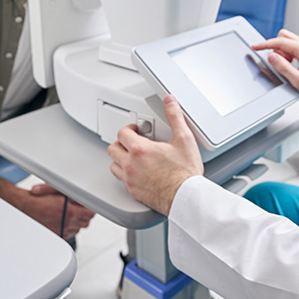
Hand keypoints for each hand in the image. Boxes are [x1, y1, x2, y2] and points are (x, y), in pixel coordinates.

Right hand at [17, 184, 94, 237]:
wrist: (24, 209)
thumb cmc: (38, 199)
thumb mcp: (58, 192)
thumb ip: (73, 196)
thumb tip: (81, 198)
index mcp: (70, 213)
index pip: (90, 214)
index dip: (90, 209)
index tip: (88, 206)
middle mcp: (67, 224)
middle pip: (85, 222)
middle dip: (84, 215)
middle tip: (80, 208)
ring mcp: (62, 231)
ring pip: (78, 229)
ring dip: (77, 222)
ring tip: (70, 214)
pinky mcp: (56, 236)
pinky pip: (69, 234)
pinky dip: (69, 228)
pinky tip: (63, 221)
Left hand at [107, 95, 203, 214]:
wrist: (186, 197)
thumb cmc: (185, 173)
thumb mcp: (184, 139)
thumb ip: (175, 117)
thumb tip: (169, 101)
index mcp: (140, 149)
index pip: (122, 133)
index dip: (129, 129)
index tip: (136, 130)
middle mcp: (131, 165)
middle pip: (113, 149)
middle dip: (121, 143)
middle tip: (132, 142)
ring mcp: (131, 180)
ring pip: (114, 166)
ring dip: (120, 159)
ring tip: (132, 157)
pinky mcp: (134, 192)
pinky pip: (122, 181)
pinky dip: (126, 175)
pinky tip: (137, 173)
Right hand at [253, 29, 298, 104]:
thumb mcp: (298, 80)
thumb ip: (283, 67)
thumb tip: (271, 57)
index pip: (280, 42)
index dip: (265, 44)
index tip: (256, 46)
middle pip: (283, 36)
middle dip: (276, 47)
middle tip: (277, 62)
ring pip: (287, 42)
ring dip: (282, 52)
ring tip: (287, 67)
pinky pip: (291, 48)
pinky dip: (287, 55)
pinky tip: (291, 66)